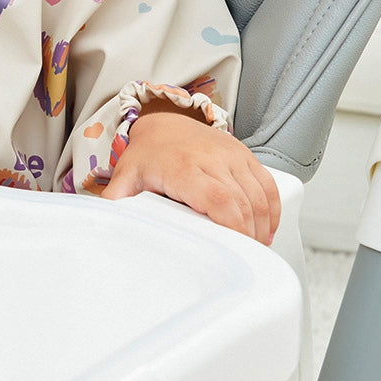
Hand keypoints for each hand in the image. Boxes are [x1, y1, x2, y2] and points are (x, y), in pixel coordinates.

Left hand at [101, 106, 280, 243]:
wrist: (161, 121)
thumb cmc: (147, 154)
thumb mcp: (127, 178)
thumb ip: (118, 203)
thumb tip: (107, 227)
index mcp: (182, 167)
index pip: (218, 200)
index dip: (233, 228)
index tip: (236, 251)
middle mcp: (211, 157)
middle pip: (243, 203)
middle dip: (249, 237)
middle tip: (245, 259)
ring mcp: (230, 154)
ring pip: (259, 195)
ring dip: (263, 227)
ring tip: (254, 248)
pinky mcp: (244, 153)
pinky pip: (268, 184)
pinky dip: (272, 209)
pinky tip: (265, 228)